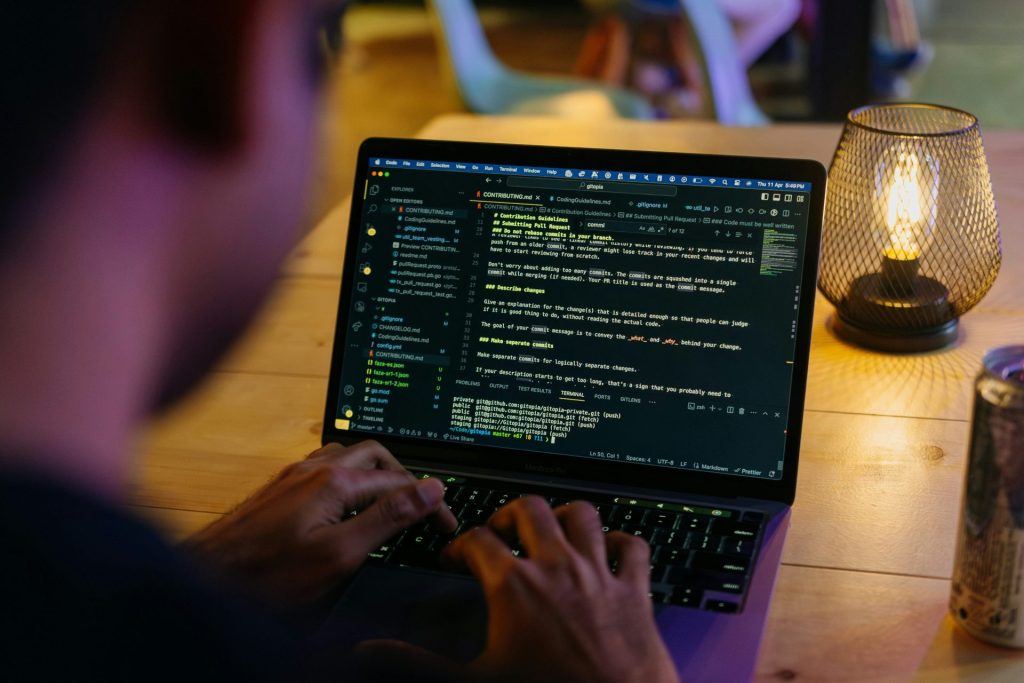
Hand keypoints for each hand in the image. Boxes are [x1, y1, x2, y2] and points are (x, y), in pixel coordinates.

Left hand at [183, 440, 456, 606]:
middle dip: (404, 475)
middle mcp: (313, 469)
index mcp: (335, 481)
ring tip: (389, 499)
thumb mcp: (342, 553)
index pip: (400, 480)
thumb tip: (429, 489)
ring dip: (375, 472)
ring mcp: (293, 476)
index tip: (445, 523)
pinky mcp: (279, 489)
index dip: (430, 501)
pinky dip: (349, 478)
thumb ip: (389, 516)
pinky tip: (344, 502)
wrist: (207, 579)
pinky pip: (324, 467)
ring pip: (347, 456)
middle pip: (375, 454)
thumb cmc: (267, 575)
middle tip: (421, 504)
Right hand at [360, 497, 678, 682]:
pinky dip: (621, 541)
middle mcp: (557, 568)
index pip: (476, 541)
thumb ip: (415, 664)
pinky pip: (633, 546)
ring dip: (563, 516)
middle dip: (508, 515)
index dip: (459, 544)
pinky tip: (609, 549)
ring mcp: (597, 574)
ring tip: (549, 529)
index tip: (454, 556)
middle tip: (499, 531)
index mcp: (514, 586)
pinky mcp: (633, 591)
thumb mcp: (472, 682)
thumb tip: (368, 653)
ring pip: (581, 515)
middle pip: (528, 510)